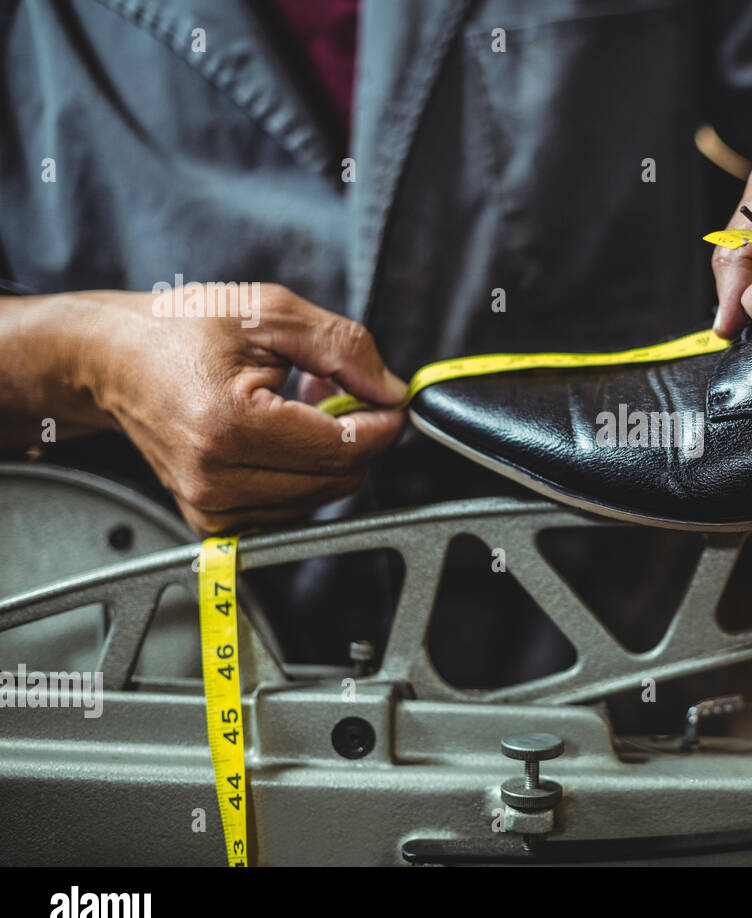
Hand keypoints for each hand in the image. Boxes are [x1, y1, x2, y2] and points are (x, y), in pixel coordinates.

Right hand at [74, 285, 407, 533]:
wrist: (109, 360)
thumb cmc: (178, 330)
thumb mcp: (269, 312)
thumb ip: (344, 347)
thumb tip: (392, 391)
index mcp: (228, 426)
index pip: (345, 447)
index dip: (383, 422)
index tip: (388, 397)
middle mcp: (216, 478)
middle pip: (339, 477)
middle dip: (355, 432)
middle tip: (333, 386)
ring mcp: (211, 507)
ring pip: (321, 495)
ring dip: (327, 451)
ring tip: (296, 402)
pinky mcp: (212, 521)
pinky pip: (292, 505)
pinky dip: (302, 470)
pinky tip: (281, 431)